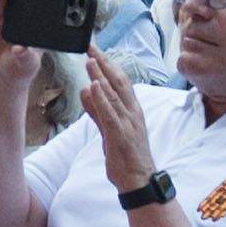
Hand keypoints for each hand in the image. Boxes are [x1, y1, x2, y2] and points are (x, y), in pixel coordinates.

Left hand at [79, 49, 155, 192]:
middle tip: (91, 46)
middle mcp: (132, 113)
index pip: (120, 81)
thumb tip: (86, 89)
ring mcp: (127, 123)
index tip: (95, 50)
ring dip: (101, 76)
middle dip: (104, 63)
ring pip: (114, 95)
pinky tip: (94, 86)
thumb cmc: (126, 154)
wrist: (138, 180)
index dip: (108, 64)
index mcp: (131, 110)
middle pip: (119, 82)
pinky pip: (110, 114)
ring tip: (90, 60)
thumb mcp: (108, 128)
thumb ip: (97, 110)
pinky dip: (102, 98)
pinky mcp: (120, 135)